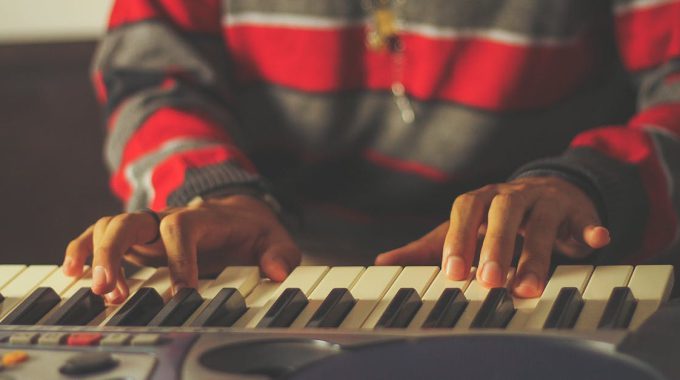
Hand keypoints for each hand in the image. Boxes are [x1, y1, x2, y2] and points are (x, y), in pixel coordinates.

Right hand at [63, 195, 300, 302]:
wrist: (238, 213)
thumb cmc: (252, 230)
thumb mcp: (275, 238)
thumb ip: (280, 254)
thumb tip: (278, 273)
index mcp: (204, 217)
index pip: (182, 226)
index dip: (178, 257)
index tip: (183, 292)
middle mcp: (169, 217)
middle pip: (132, 220)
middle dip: (116, 253)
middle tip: (112, 290)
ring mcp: (150, 227)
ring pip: (111, 226)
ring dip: (98, 256)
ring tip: (100, 291)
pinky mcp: (137, 239)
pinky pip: (100, 236)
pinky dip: (83, 250)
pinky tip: (72, 273)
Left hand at [375, 176, 610, 297]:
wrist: (545, 192)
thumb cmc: (495, 218)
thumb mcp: (463, 229)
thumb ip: (428, 246)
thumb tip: (382, 261)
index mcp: (480, 199)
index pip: (465, 210)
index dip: (459, 238)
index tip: (453, 272)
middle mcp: (511, 194)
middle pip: (502, 212)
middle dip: (496, 246)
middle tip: (489, 281)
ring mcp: (545, 199)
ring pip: (541, 221)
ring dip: (536, 253)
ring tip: (528, 287)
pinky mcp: (577, 210)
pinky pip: (586, 217)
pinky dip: (591, 228)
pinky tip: (596, 242)